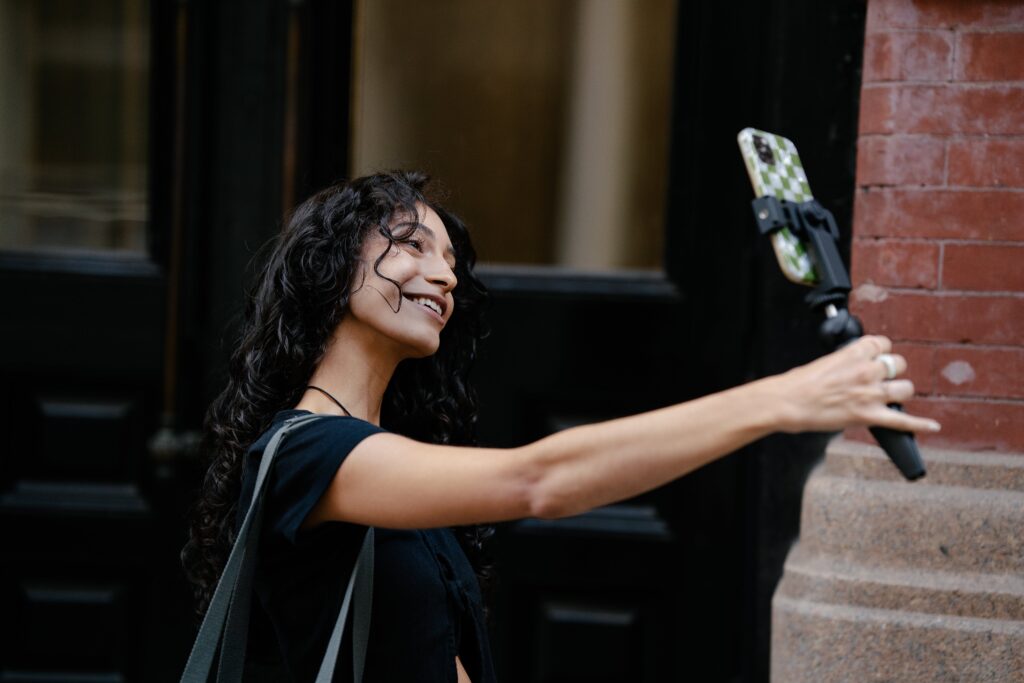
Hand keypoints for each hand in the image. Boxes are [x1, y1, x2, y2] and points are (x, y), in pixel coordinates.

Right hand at [768, 335, 940, 434]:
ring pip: (905, 389)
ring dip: (900, 392)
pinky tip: (933, 426)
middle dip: (893, 371)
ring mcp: (870, 394)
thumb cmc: (796, 384)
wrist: (787, 403)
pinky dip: (920, 424)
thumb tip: (850, 370)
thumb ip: (843, 363)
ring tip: (890, 397)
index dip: (882, 351)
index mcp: (853, 353)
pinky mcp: (869, 416)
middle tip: (881, 379)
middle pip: (898, 365)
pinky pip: (902, 421)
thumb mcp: (823, 363)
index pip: (883, 344)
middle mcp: (867, 371)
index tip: (877, 356)